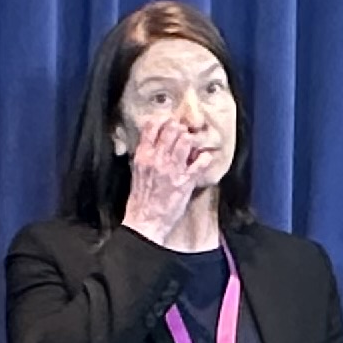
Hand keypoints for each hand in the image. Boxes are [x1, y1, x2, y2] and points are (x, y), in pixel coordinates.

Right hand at [119, 113, 220, 239]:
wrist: (145, 221)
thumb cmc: (140, 199)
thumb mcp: (137, 172)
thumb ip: (146, 156)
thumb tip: (157, 143)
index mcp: (143, 156)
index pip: (152, 126)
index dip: (163, 120)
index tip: (169, 122)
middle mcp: (157, 159)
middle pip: (172, 129)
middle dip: (180, 128)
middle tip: (183, 133)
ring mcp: (172, 169)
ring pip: (186, 141)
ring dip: (191, 140)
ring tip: (191, 145)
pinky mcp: (185, 181)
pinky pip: (201, 162)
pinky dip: (205, 157)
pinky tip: (203, 158)